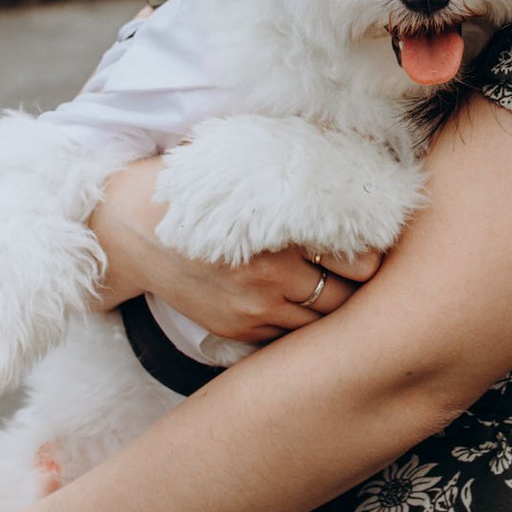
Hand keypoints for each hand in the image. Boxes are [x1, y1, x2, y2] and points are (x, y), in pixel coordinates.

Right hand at [99, 163, 383, 343]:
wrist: (137, 231)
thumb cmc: (203, 191)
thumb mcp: (253, 174)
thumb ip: (302, 184)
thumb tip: (353, 177)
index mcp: (281, 235)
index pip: (357, 261)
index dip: (371, 255)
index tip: (374, 246)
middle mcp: (270, 279)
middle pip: (346, 298)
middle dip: (358, 286)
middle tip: (362, 272)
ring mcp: (253, 311)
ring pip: (319, 323)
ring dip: (331, 308)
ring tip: (335, 288)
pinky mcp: (236, 331)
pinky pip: (287, 337)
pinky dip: (299, 322)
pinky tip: (296, 302)